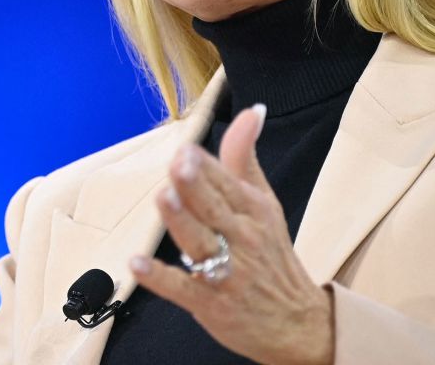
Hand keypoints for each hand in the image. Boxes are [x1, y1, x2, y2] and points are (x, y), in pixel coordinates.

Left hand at [129, 105, 334, 364]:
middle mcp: (242, 238)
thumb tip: (251, 111)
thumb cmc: (272, 256)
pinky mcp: (211, 304)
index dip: (204, 166)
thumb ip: (245, 158)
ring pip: (201, 243)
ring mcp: (227, 273)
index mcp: (253, 210)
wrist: (297, 322)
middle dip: (195, 186)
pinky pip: (183, 289)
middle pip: (214, 208)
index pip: (227, 183)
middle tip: (178, 165)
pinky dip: (160, 278)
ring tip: (164, 199)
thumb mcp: (265, 203)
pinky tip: (137, 264)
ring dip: (181, 222)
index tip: (185, 149)